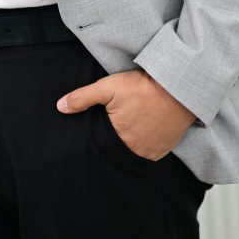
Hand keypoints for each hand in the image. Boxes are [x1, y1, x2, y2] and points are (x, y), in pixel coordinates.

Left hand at [56, 67, 195, 160]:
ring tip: (136, 120)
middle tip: (124, 118)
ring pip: (138, 148)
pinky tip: (148, 124)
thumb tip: (59, 107)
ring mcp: (155, 151)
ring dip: (135, 138)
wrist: (178, 87)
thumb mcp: (108, 88)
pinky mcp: (168, 146)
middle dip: (119, 135)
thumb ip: (82, 98)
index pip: (104, 142)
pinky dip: (149, 139)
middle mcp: (138, 151)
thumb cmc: (142, 87)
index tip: (108, 118)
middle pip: (121, 146)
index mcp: (120, 140)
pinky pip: (153, 148)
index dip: (104, 130)